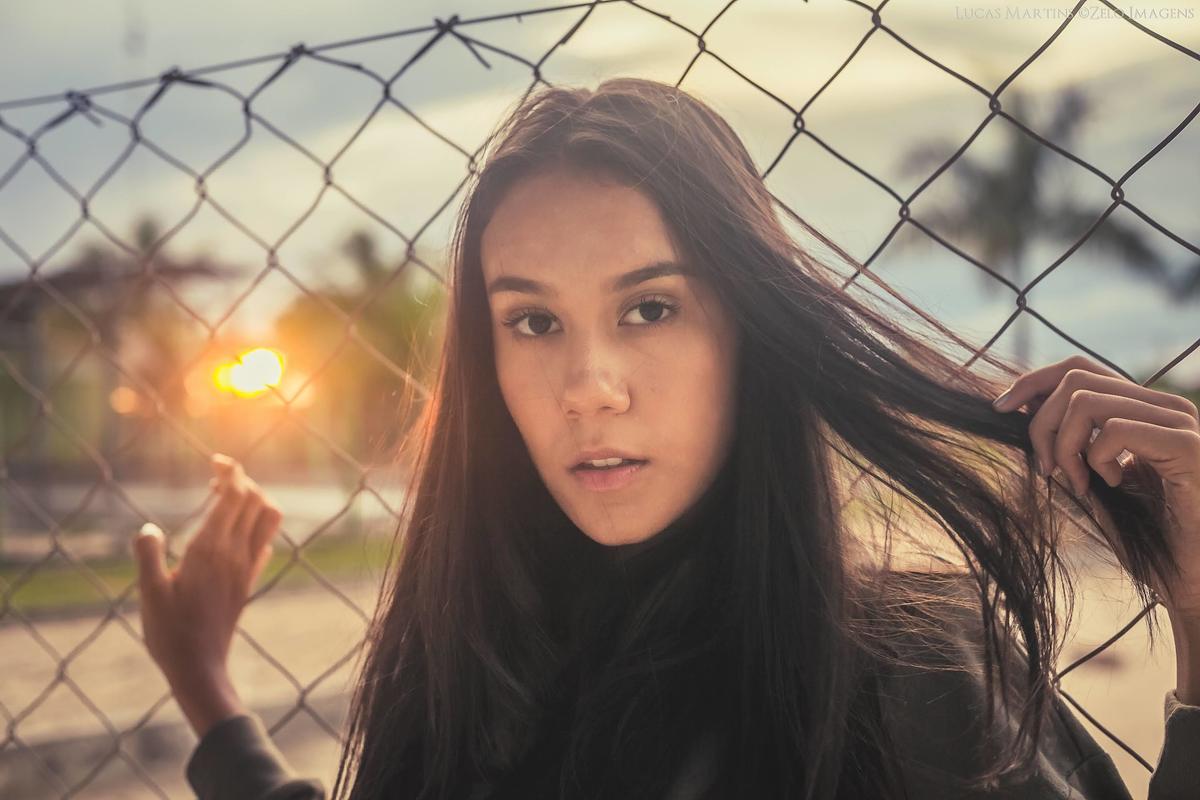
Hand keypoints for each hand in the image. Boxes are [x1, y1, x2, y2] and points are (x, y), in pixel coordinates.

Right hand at [131, 453, 283, 733]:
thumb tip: (149, 528)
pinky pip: (265, 542)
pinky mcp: (249, 580)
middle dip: (242, 481)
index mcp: (211, 549)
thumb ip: (148, 555)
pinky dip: (256, 525)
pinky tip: (233, 532)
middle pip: (257, 499)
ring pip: (269, 518)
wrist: (200, 667)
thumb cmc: (169, 631)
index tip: (215, 462)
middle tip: (214, 479)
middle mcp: (236, 553)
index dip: (231, 472)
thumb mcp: (149, 592)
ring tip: (226, 501)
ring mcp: (247, 567)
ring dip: (254, 501)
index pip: (236, 495)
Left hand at [992, 355, 1199, 617]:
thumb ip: (1067, 441)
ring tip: (1078, 481)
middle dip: (1042, 424)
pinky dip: (1094, 458)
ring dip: (1065, 446)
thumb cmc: (1142, 534)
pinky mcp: (1186, 445)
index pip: (1079, 368)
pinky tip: (1109, 485)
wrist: (1189, 576)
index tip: (1001, 409)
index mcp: (1144, 409)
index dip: (1033, 382)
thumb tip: (1017, 405)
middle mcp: (1165, 406)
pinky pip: (1113, 430)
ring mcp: (1179, 422)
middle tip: (1046, 469)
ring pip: (1085, 401)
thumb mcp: (1092, 477)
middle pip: (1075, 380)